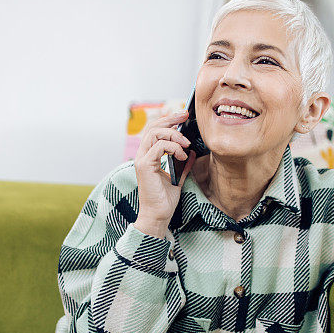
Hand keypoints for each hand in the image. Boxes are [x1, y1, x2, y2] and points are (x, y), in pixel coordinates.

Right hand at [133, 110, 195, 238]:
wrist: (158, 216)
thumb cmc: (164, 201)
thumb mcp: (178, 178)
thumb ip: (183, 165)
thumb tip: (191, 153)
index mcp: (148, 156)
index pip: (155, 130)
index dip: (168, 120)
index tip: (184, 116)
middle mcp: (142, 155)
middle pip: (153, 126)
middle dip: (171, 118)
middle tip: (186, 116)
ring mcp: (142, 160)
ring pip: (155, 133)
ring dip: (174, 135)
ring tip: (186, 144)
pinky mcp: (145, 165)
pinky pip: (159, 147)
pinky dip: (174, 148)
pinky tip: (182, 156)